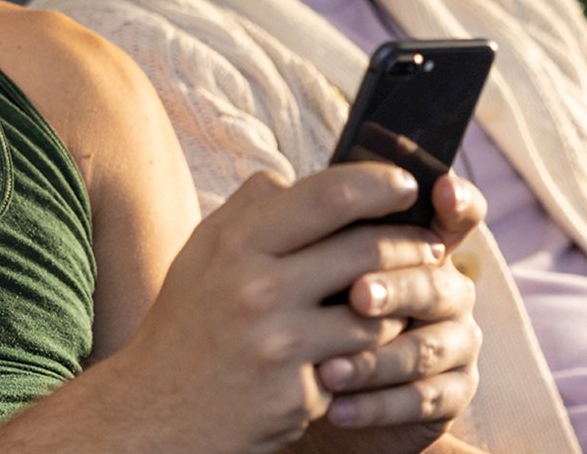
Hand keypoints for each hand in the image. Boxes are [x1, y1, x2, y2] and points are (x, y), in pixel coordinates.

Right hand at [109, 163, 451, 453]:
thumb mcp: (203, 251)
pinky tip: (380, 342)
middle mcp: (258, 287)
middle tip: (429, 241)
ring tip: (412, 291)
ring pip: (376, 310)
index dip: (378, 183)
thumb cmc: (188, 321)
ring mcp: (281, 344)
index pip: (327, 195)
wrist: (157, 410)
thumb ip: (248, 209)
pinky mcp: (300, 394)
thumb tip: (292, 176)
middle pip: (365, 250)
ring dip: (404, 300)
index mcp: (237, 242)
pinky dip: (379, 349)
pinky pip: (364, 361)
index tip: (405, 184)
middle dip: (410, 242)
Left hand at [302, 174, 484, 453]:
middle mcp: (445, 287)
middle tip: (356, 295)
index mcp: (418, 242)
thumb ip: (313, 223)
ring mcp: (455, 341)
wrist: (316, 377)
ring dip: (376, 358)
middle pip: (435, 282)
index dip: (457, 199)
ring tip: (327, 368)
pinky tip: (335, 407)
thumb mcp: (306, 259)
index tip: (440, 189)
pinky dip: (377, 405)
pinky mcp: (449, 393)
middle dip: (395, 288)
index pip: (455, 212)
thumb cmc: (311, 301)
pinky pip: (423, 401)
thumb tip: (277, 184)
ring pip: (427, 347)